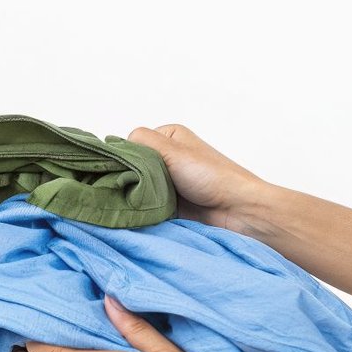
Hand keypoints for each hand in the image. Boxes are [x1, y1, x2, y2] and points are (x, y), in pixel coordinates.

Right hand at [128, 124, 274, 234]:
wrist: (237, 211)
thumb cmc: (212, 177)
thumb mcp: (173, 150)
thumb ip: (141, 142)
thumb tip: (113, 146)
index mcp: (168, 137)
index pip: (131, 144)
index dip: (124, 157)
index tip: (125, 170)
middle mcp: (167, 157)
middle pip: (132, 167)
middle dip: (129, 178)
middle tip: (132, 189)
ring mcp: (167, 182)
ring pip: (136, 187)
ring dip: (136, 196)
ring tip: (138, 203)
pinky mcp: (168, 205)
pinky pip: (145, 205)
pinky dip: (142, 210)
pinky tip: (139, 214)